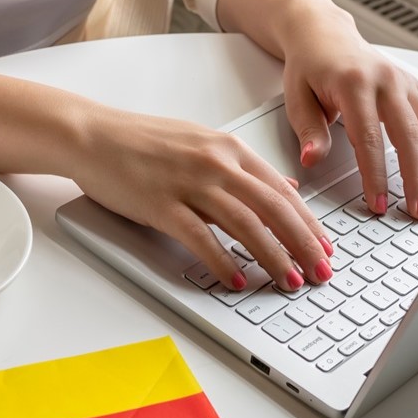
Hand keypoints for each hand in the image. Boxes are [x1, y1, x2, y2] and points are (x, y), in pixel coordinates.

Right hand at [69, 109, 334, 290]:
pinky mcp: (162, 204)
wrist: (93, 135)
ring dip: (272, 256)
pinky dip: (223, 261)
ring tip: (288, 281)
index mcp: (228, 148)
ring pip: (245, 223)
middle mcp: (215, 163)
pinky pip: (201, 237)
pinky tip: (237, 280)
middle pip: (273, 208)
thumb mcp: (202, 144)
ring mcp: (189, 183)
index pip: (282, 190)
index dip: (308, 223)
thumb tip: (283, 185)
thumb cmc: (141, 142)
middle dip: (303, 244)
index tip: (325, 247)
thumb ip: (243, 167)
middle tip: (320, 271)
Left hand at [220, 0, 417, 218]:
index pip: (369, 138)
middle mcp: (384, 80)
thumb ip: (309, 131)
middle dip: (414, 178)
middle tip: (415, 211)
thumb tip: (312, 160)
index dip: (375, 175)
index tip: (377, 203)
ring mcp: (403, 81)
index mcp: (353, 83)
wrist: (324, 36)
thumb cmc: (309, 68)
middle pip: (408, 135)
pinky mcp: (413, 85)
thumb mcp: (296, 99)